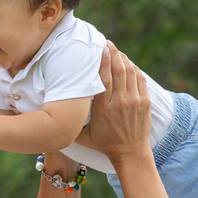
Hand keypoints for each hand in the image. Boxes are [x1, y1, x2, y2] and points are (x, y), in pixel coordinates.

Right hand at [79, 41, 150, 159]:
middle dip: (113, 53)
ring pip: (130, 72)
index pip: (103, 78)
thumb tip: (53, 114)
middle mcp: (120, 102)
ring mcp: (134, 101)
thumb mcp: (83, 136)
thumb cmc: (104, 144)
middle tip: (108, 43)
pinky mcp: (144, 102)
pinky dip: (134, 69)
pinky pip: (140, 79)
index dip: (102, 60)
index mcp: (103, 109)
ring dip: (123, 59)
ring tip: (116, 51)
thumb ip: (71, 124)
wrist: (130, 153)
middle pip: (118, 70)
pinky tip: (128, 63)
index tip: (100, 48)